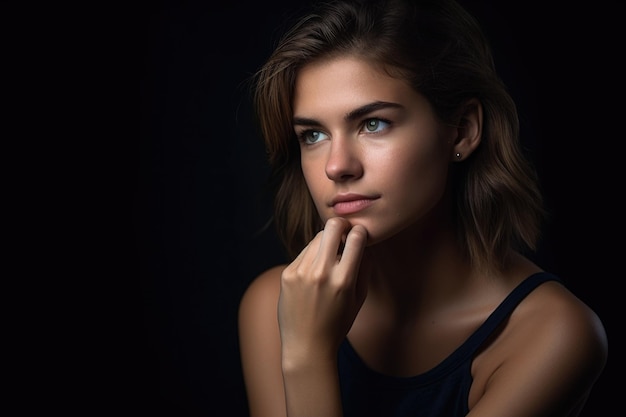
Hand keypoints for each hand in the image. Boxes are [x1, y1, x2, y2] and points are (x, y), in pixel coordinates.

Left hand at [278, 217, 367, 364]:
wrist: (306, 345)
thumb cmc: (338, 323)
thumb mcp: (359, 298)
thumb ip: (365, 267)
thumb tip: (363, 241)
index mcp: (343, 280)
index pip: (356, 237)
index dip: (360, 232)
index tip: (359, 236)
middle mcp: (321, 273)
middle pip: (332, 226)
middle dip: (341, 225)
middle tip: (344, 233)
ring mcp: (301, 272)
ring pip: (316, 238)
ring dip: (326, 243)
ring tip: (328, 261)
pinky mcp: (287, 274)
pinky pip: (304, 253)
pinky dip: (312, 257)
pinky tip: (314, 274)